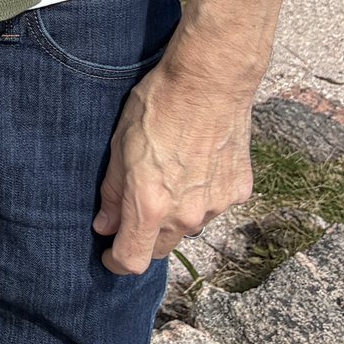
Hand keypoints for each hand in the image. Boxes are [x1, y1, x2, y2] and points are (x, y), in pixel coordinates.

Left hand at [92, 54, 255, 272]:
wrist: (209, 81)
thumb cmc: (158, 106)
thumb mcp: (120, 145)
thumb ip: (112, 192)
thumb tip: (104, 225)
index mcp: (151, 206)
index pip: (133, 260)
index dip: (116, 261)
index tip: (109, 253)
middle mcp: (186, 215)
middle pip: (161, 247)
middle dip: (143, 236)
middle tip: (134, 205)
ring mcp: (216, 205)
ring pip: (188, 226)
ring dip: (174, 214)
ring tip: (168, 173)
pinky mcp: (238, 192)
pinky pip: (213, 205)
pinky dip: (200, 194)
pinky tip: (195, 163)